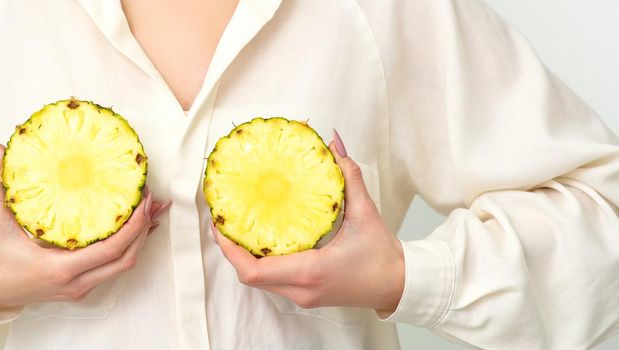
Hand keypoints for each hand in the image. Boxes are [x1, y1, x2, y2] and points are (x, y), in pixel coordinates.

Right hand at [0, 134, 170, 307]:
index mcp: (60, 268)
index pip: (112, 249)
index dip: (134, 224)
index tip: (142, 198)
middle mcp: (76, 282)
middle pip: (127, 259)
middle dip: (144, 228)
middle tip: (151, 198)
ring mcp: (79, 288)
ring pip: (123, 266)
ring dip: (140, 238)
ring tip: (152, 210)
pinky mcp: (79, 288)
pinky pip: (112, 268)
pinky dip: (127, 247)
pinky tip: (136, 228)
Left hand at [214, 129, 404, 313]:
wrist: (399, 286)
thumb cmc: (383, 256)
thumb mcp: (366, 212)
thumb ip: (348, 176)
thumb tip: (334, 142)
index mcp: (310, 271)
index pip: (253, 270)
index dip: (229, 248)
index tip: (219, 223)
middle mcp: (300, 289)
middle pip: (248, 276)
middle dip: (229, 249)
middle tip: (222, 218)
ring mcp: (301, 296)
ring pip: (258, 281)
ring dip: (242, 256)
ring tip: (234, 225)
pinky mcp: (304, 295)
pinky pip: (271, 281)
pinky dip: (258, 261)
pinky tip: (258, 237)